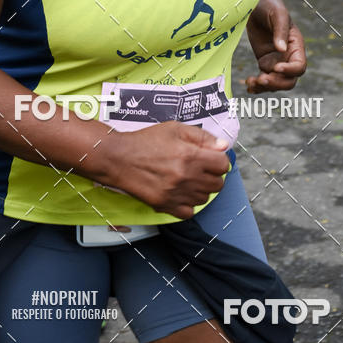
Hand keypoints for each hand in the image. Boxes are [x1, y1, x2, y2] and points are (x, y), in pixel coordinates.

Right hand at [109, 122, 229, 218]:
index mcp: (190, 155)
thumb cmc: (146, 141)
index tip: (211, 158)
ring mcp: (176, 193)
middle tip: (200, 168)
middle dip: (212, 175)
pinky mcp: (165, 205)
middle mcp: (185, 177)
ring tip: (187, 179)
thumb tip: (223, 146)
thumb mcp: (175, 129)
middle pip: (217, 184)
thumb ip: (202, 137)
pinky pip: (189, 212)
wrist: (119, 157)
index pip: (223, 165)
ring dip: (200, 189)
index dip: (218, 160)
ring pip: (204, 198)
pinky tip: (180, 192)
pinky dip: (188, 204)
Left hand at [245, 0, 305, 92]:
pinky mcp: (264, 62)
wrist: (255, 3)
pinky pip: (263, 79)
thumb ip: (281, 31)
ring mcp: (275, 61)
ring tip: (251, 82)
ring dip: (265, 86)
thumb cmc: (269, 5)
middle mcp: (288, 56)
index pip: (299, 66)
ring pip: (276, 82)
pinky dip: (257, 85)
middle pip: (289, 80)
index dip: (290, 70)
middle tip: (261, 79)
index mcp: (296, 45)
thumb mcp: (277, 14)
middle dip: (276, 82)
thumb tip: (281, 50)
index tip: (276, 67)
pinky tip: (248, 86)